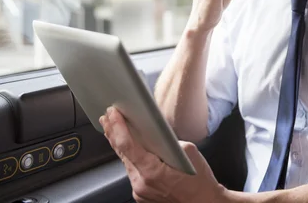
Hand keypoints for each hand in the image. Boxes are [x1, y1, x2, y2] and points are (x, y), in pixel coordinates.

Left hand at [100, 107, 227, 202]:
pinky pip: (133, 173)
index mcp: (152, 172)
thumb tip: (159, 135)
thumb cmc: (200, 183)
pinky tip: (131, 150)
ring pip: (127, 163)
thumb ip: (170, 141)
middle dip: (114, 133)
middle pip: (123, 154)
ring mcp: (140, 192)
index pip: (128, 145)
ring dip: (121, 146)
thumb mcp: (189, 152)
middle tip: (107, 117)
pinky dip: (132, 160)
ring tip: (113, 130)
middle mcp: (141, 184)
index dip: (118, 127)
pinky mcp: (142, 195)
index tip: (112, 113)